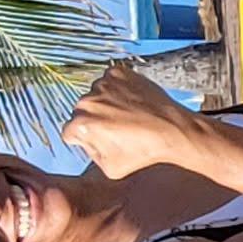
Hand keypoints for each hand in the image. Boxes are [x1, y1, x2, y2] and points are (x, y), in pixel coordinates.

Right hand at [60, 62, 209, 177]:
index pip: (70, 131)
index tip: (100, 140)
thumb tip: (87, 143)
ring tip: (128, 115)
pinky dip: (117, 89)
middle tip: (117, 129)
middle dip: (94, 120)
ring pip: (96, 95)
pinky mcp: (118, 72)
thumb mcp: (110, 168)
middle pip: (81, 111)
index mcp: (81, 124)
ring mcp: (103, 84)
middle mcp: (88, 100)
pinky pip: (110, 81)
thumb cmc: (143, 152)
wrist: (172, 128)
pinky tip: (132, 102)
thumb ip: (91, 155)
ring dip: (106, 103)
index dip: (84, 139)